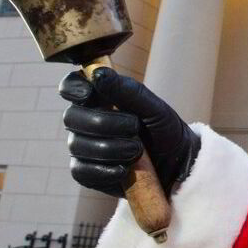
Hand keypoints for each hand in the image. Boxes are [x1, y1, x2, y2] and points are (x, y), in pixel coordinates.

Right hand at [60, 68, 200, 197]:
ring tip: (137, 150)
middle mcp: (85, 121)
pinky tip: (124, 169)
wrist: (176, 165)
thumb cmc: (163, 130)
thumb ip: (127, 90)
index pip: (71, 86)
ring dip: (110, 148)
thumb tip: (98, 74)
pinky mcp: (88, 173)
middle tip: (134, 128)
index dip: (73, 88)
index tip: (88, 94)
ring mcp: (83, 147)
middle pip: (71, 117)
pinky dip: (104, 170)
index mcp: (98, 98)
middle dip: (102, 123)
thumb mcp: (153, 107)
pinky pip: (82, 172)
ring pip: (77, 145)